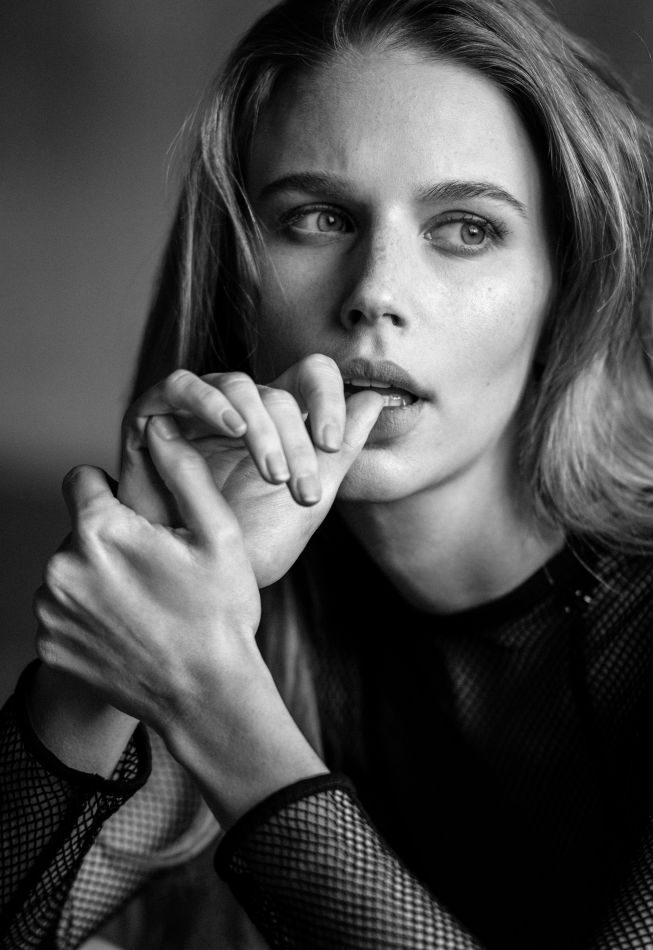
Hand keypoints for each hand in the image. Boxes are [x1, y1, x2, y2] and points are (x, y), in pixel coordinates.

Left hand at [34, 414, 260, 732]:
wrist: (205, 695)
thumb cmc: (219, 613)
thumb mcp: (218, 534)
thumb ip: (183, 472)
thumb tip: (159, 427)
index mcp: (101, 531)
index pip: (80, 479)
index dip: (112, 493)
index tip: (139, 521)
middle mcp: (62, 567)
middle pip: (77, 530)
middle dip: (108, 541)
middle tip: (154, 572)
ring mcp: (51, 611)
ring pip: (69, 570)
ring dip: (96, 577)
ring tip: (144, 604)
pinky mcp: (49, 645)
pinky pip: (61, 611)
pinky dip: (87, 615)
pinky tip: (128, 630)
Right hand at [118, 355, 385, 586]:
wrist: (193, 584)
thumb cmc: (247, 544)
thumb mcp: (308, 500)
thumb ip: (341, 450)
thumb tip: (376, 399)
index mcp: (276, 418)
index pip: (310, 376)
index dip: (327, 399)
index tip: (332, 445)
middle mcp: (237, 405)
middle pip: (276, 393)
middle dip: (296, 443)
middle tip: (303, 491)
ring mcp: (194, 406)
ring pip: (237, 387)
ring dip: (262, 430)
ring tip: (273, 475)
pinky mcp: (152, 413)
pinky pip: (181, 385)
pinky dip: (210, 402)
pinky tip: (231, 428)